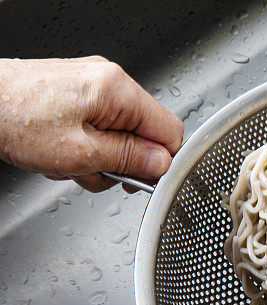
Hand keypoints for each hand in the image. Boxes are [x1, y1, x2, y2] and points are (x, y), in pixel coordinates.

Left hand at [0, 56, 182, 192]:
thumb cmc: (13, 119)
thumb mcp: (80, 153)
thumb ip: (129, 159)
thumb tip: (161, 164)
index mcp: (117, 89)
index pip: (170, 131)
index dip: (159, 162)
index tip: (138, 178)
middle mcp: (109, 81)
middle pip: (143, 135)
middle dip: (120, 162)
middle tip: (92, 171)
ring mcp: (91, 86)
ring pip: (118, 136)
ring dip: (97, 158)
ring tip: (66, 161)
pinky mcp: (76, 94)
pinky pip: (98, 128)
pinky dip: (83, 146)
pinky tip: (60, 150)